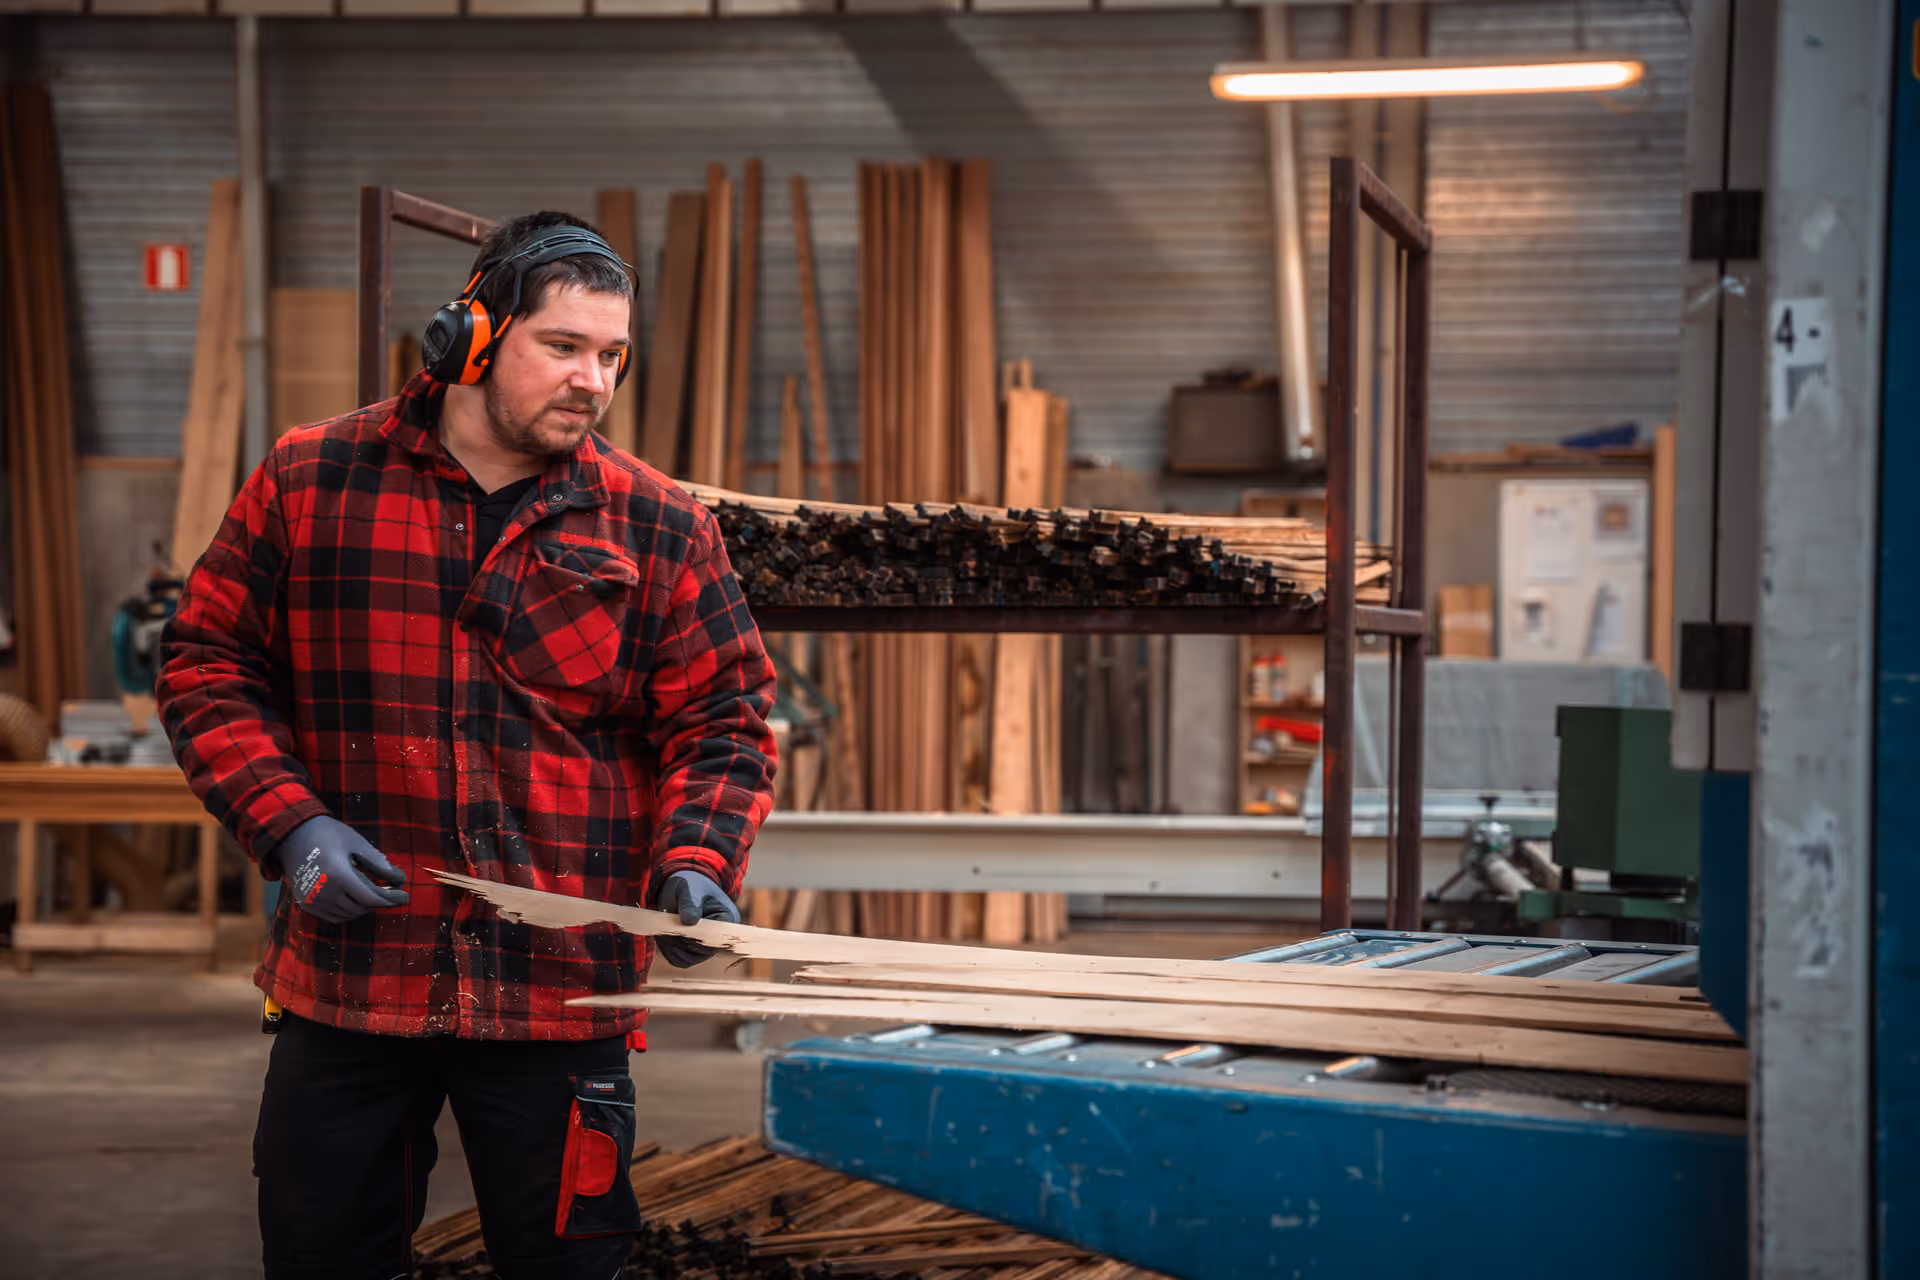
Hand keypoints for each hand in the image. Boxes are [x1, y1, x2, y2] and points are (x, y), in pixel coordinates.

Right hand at [271, 816, 409, 924]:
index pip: (370, 898)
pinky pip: (334, 916)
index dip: (390, 899)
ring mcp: (313, 900)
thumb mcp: (356, 842)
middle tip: (392, 891)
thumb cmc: (327, 834)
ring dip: (365, 906)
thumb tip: (397, 878)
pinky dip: (349, 912)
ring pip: (349, 914)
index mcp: (338, 875)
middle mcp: (324, 892)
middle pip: (361, 907)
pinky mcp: (306, 903)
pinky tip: (357, 900)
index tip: (405, 896)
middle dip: (380, 901)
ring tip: (375, 893)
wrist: (292, 835)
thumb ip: (377, 862)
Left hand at [651, 870, 739, 968]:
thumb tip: (689, 921)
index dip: (698, 936)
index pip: (716, 936)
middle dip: (681, 941)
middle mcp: (720, 936)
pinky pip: (681, 960)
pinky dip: (669, 951)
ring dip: (673, 947)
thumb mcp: (689, 887)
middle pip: (702, 951)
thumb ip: (690, 903)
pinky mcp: (693, 952)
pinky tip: (664, 937)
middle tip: (666, 928)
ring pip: (690, 959)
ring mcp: (707, 946)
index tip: (682, 926)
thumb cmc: (690, 885)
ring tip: (664, 931)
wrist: (684, 889)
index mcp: (727, 918)